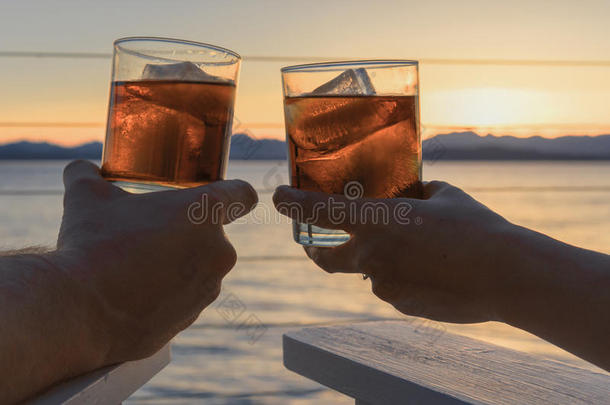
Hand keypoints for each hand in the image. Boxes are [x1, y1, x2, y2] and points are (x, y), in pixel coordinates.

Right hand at [51, 160, 256, 363]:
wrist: (81, 313)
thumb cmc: (93, 245)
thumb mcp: (86, 197)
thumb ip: (87, 174)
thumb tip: (81, 168)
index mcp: (205, 211)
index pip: (243, 194)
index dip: (234, 193)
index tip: (220, 196)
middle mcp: (219, 250)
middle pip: (211, 234)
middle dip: (184, 232)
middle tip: (147, 234)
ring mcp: (208, 288)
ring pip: (197, 268)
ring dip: (175, 264)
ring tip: (134, 267)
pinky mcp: (192, 318)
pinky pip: (183, 298)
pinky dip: (164, 295)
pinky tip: (132, 295)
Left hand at [273, 181, 515, 322]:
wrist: (505, 275)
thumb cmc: (475, 228)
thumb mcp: (443, 196)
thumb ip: (417, 194)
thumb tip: (412, 193)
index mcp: (376, 221)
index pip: (318, 211)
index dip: (293, 204)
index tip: (278, 198)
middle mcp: (370, 255)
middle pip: (325, 259)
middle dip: (317, 253)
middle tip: (318, 247)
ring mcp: (383, 285)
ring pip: (368, 272)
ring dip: (380, 262)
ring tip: (419, 253)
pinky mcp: (400, 305)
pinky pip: (392, 288)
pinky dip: (402, 279)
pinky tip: (432, 272)